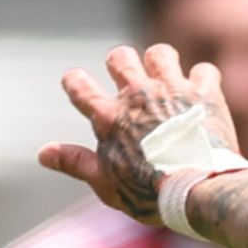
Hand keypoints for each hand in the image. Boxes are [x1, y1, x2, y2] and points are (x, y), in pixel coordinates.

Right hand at [42, 43, 244, 229]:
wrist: (199, 192)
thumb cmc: (149, 194)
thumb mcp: (107, 184)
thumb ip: (76, 163)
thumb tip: (43, 154)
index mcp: (109, 117)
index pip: (79, 86)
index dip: (75, 82)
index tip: (77, 83)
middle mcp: (138, 95)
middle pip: (120, 57)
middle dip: (120, 64)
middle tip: (128, 81)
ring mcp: (172, 90)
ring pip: (161, 53)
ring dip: (161, 64)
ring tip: (166, 81)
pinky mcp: (205, 94)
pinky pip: (204, 70)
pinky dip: (203, 81)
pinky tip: (202, 96)